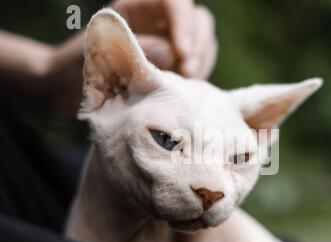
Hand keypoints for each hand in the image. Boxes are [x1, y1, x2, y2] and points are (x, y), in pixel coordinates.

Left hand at [44, 0, 216, 114]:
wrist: (71, 89)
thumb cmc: (77, 67)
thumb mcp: (98, 56)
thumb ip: (133, 51)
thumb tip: (171, 52)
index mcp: (137, 9)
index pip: (173, 1)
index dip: (183, 23)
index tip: (182, 52)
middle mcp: (158, 22)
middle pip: (197, 19)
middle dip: (197, 45)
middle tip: (188, 73)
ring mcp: (171, 42)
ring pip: (205, 39)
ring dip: (202, 61)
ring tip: (187, 83)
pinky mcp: (178, 63)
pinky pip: (203, 61)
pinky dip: (201, 73)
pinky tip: (188, 88)